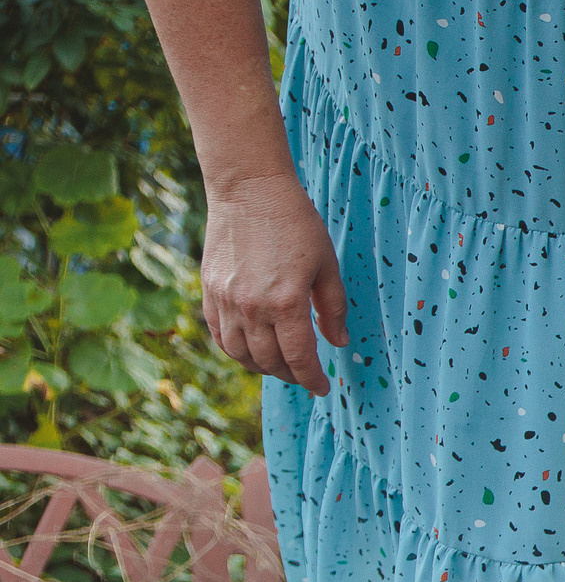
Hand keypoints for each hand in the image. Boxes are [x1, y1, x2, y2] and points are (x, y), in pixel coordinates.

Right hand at [198, 170, 347, 395]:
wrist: (249, 192)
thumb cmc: (296, 225)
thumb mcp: (327, 266)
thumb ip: (333, 309)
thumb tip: (338, 343)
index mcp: (286, 303)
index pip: (299, 358)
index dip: (312, 379)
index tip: (322, 389)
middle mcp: (251, 307)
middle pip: (269, 362)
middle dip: (290, 376)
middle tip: (304, 377)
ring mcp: (225, 301)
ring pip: (241, 354)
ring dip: (262, 368)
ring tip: (280, 367)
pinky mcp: (209, 292)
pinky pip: (219, 335)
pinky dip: (235, 351)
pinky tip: (251, 351)